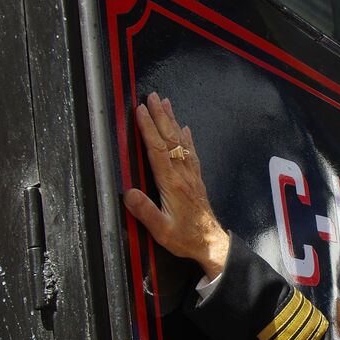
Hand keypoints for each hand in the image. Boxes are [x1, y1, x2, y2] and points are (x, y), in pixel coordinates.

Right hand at [123, 92, 230, 277]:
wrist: (210, 243)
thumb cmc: (185, 238)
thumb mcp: (161, 230)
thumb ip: (145, 211)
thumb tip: (129, 193)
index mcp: (172, 184)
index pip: (158, 150)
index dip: (148, 129)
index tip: (140, 111)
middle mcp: (182, 175)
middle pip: (170, 139)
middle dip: (160, 116)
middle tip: (152, 96)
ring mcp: (191, 175)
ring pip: (181, 142)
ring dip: (172, 121)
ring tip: (166, 103)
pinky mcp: (196, 180)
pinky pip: (191, 153)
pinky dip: (187, 138)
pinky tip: (185, 128)